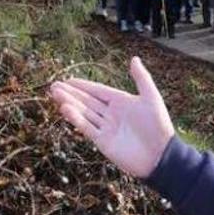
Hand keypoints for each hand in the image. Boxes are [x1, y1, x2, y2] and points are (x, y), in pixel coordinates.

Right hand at [49, 57, 175, 178]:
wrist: (159, 156)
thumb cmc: (159, 126)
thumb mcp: (151, 98)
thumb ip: (142, 78)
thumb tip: (134, 58)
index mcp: (122, 102)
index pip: (98, 91)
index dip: (83, 86)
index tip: (67, 80)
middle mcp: (112, 114)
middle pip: (87, 101)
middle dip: (71, 93)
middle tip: (54, 86)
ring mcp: (106, 128)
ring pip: (84, 113)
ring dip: (70, 104)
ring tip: (55, 94)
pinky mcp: (103, 141)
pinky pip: (87, 127)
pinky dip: (76, 119)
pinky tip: (65, 109)